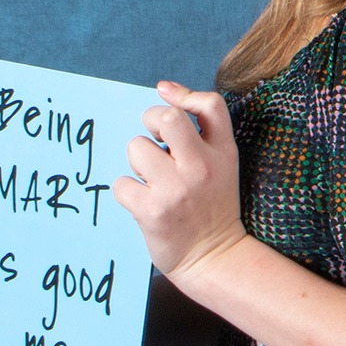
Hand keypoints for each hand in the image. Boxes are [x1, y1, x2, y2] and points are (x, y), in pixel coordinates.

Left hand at [112, 81, 248, 277]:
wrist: (214, 256)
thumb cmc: (211, 205)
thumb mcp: (222, 163)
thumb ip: (201, 129)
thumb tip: (164, 88)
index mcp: (222, 152)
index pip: (210, 104)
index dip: (183, 94)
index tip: (165, 95)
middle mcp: (202, 168)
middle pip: (167, 119)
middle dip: (150, 121)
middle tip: (154, 140)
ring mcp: (176, 190)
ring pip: (136, 149)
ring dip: (138, 163)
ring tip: (152, 179)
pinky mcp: (152, 211)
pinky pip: (122, 183)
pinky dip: (128, 191)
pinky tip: (144, 201)